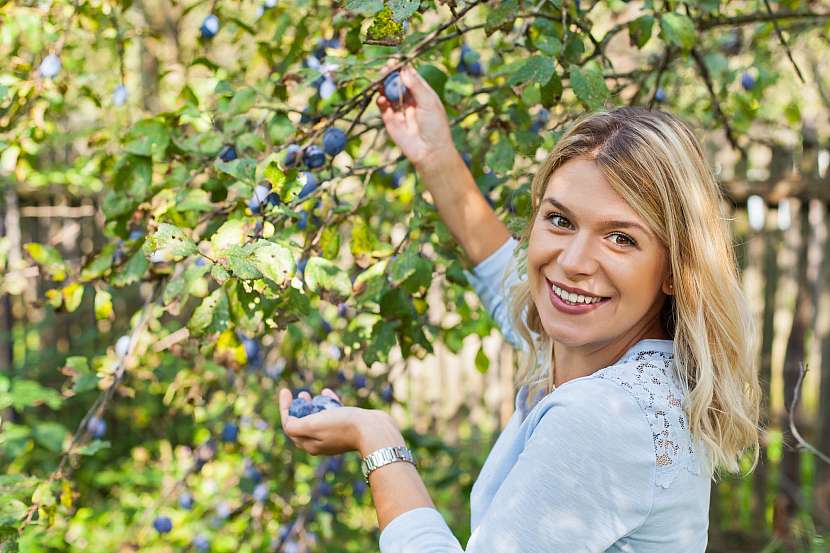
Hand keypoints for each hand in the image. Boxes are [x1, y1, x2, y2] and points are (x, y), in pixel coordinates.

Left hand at [278, 387, 399, 455]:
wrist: (374, 430)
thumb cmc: (343, 426)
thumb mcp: (313, 425)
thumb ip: (295, 426)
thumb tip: (288, 422)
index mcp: (310, 444)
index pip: (290, 426)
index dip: (285, 408)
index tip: (285, 391)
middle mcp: (321, 442)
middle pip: (302, 424)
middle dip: (297, 408)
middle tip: (300, 393)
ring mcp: (335, 436)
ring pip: (318, 419)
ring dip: (313, 405)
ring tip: (311, 394)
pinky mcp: (348, 428)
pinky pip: (334, 415)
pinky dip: (328, 404)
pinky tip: (328, 393)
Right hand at [377, 64, 456, 168]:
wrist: (430, 151)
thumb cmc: (435, 126)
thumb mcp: (428, 101)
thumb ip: (416, 85)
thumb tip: (404, 70)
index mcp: (423, 94)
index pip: (411, 77)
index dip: (403, 69)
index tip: (396, 61)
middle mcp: (411, 101)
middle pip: (397, 84)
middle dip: (390, 76)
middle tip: (385, 69)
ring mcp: (400, 111)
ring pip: (388, 94)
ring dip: (384, 87)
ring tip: (380, 80)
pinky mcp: (391, 122)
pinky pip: (383, 108)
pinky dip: (380, 101)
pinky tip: (381, 99)